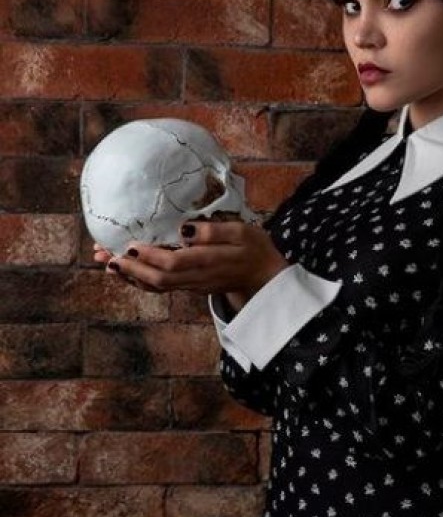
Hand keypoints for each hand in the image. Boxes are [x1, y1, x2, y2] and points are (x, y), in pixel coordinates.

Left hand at [97, 220, 288, 305]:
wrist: (265, 278)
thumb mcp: (242, 232)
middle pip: (157, 279)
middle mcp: (196, 278)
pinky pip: (162, 287)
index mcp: (208, 262)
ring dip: (130, 275)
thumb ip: (214, 231)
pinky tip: (127, 271)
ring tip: (106, 264)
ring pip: (156, 286)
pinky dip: (141, 280)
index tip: (127, 245)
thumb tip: (185, 229)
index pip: (172, 263)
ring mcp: (192, 286)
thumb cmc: (255, 249)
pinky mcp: (190, 287)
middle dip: (129, 268)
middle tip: (104, 256)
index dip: (148, 257)